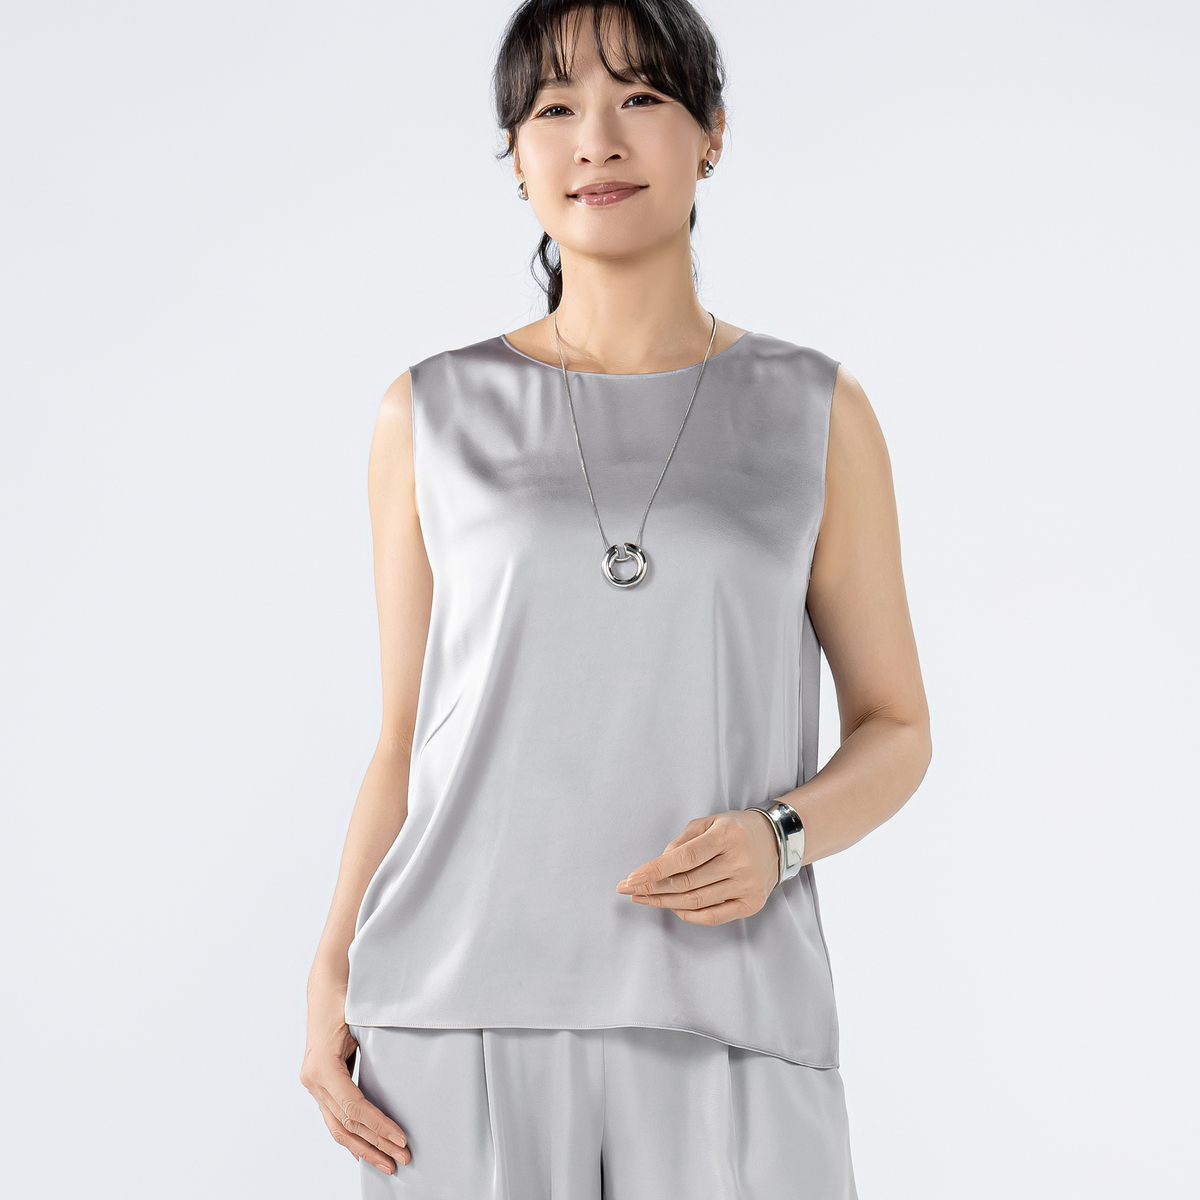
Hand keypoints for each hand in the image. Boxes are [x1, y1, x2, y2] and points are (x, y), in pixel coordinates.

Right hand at [300, 984, 410, 1173]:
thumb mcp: (362, 1020)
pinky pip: (336, 1115)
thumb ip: (376, 1048)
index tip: (401, 1138)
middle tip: (402, 1159)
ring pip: (338, 1126)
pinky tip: (367, 1146)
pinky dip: (353, 1132)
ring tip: (388, 1162)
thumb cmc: (347, 997)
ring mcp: (313, 1083)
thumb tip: (401, 1076)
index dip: (379, 1126)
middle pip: (346, 1124)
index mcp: (322, 1067)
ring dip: (364, 1146)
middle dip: (375, 1144)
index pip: (354, 1108)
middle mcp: (313, 1080)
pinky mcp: (320, 1082)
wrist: (327, 982)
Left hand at [615, 809, 780, 924]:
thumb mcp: (710, 822)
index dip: (654, 870)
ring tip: (643, 899)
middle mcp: (739, 862)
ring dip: (664, 902)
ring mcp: (747, 886)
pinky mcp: (752, 904)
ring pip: (696, 902)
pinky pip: (713, 916)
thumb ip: (683, 841)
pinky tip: (671, 908)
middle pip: (686, 883)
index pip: (684, 859)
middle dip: (652, 888)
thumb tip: (661, 863)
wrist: (777, 841)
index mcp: (726, 836)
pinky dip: (689, 915)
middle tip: (628, 889)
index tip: (631, 878)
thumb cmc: (736, 829)